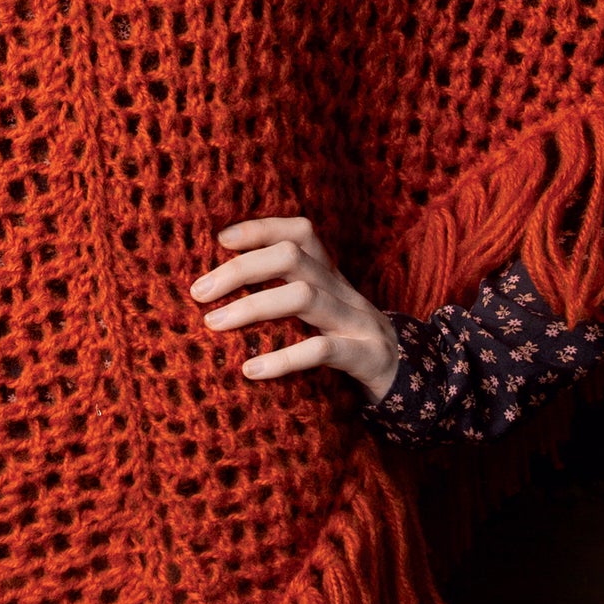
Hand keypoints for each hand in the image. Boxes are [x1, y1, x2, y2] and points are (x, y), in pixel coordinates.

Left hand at [190, 214, 402, 405]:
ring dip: (252, 307)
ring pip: (304, 296)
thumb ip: (281, 292)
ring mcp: (355, 320)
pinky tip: (251, 369)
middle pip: (292, 257)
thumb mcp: (318, 309)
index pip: (299, 231)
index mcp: (328, 273)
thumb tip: (214, 287)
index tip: (219, 239)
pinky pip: (322, 351)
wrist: (405, 375)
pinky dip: (283, 359)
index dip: (260, 228)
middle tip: (199, 292)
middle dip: (241, 269)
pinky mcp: (364, 356)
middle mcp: (341, 288)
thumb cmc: (343, 339)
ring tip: (214, 324)